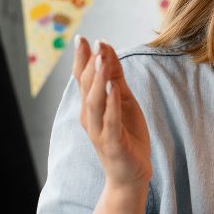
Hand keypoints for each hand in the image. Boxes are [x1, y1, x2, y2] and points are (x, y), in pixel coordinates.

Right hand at [73, 36, 151, 191]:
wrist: (131, 174)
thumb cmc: (127, 135)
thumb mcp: (124, 102)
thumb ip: (116, 79)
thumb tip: (106, 52)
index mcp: (92, 107)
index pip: (83, 79)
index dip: (82, 59)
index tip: (82, 38)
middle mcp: (90, 117)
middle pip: (86, 87)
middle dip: (89, 65)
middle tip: (93, 43)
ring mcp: (100, 131)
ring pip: (95, 102)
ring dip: (98, 80)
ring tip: (101, 59)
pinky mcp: (113, 143)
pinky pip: (110, 121)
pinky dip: (111, 104)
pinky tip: (113, 88)